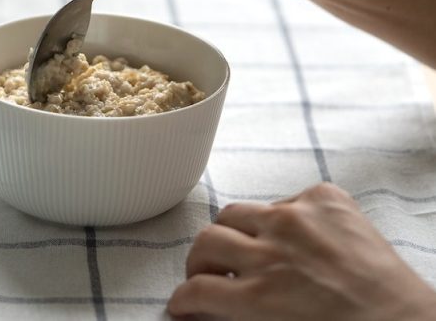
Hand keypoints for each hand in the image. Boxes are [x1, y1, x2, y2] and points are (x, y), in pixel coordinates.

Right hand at [167, 183, 435, 319]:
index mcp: (262, 297)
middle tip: (208, 275)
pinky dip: (282, 218)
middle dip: (199, 263)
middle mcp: (274, 251)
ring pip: (235, 212)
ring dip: (233, 235)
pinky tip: (297, 239)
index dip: (182, 301)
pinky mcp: (326, 199)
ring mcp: (300, 217)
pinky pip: (284, 199)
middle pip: (205, 242)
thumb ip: (237, 320)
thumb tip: (202, 313)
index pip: (196, 290)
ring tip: (245, 249)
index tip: (183, 304)